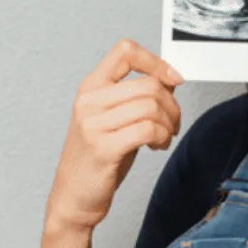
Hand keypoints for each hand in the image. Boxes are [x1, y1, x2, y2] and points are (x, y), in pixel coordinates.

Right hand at [45, 39, 183, 233]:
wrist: (73, 197)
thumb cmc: (97, 160)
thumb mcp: (115, 120)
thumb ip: (136, 99)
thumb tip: (169, 81)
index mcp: (91, 87)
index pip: (125, 51)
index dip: (156, 62)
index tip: (173, 80)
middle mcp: (89, 101)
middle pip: (148, 85)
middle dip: (172, 106)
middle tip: (172, 125)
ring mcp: (93, 124)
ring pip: (151, 107)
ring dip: (168, 124)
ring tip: (164, 138)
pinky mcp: (103, 148)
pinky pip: (147, 130)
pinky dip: (162, 137)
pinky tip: (156, 146)